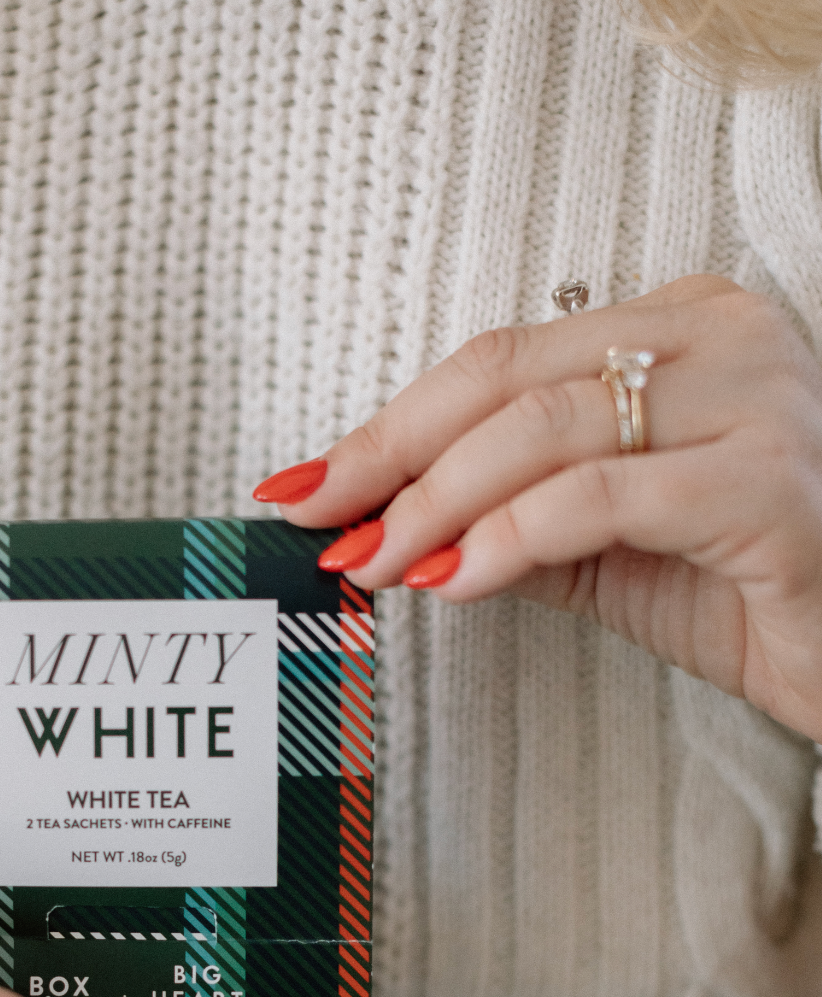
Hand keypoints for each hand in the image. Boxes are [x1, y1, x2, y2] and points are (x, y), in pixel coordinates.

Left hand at [261, 276, 821, 742]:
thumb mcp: (597, 543)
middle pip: (504, 380)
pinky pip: (597, 498)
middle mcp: (720, 339)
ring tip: (377, 563)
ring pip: (540, 431)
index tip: (309, 483)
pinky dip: (507, 539)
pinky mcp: (767, 484)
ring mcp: (754, 401)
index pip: (498, 361)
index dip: (390, 424)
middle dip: (390, 459)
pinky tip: (458, 581)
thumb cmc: (736, 587)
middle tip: (322, 522)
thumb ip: (501, 514)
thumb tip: (379, 523)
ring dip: (433, 507)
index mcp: (676, 328)